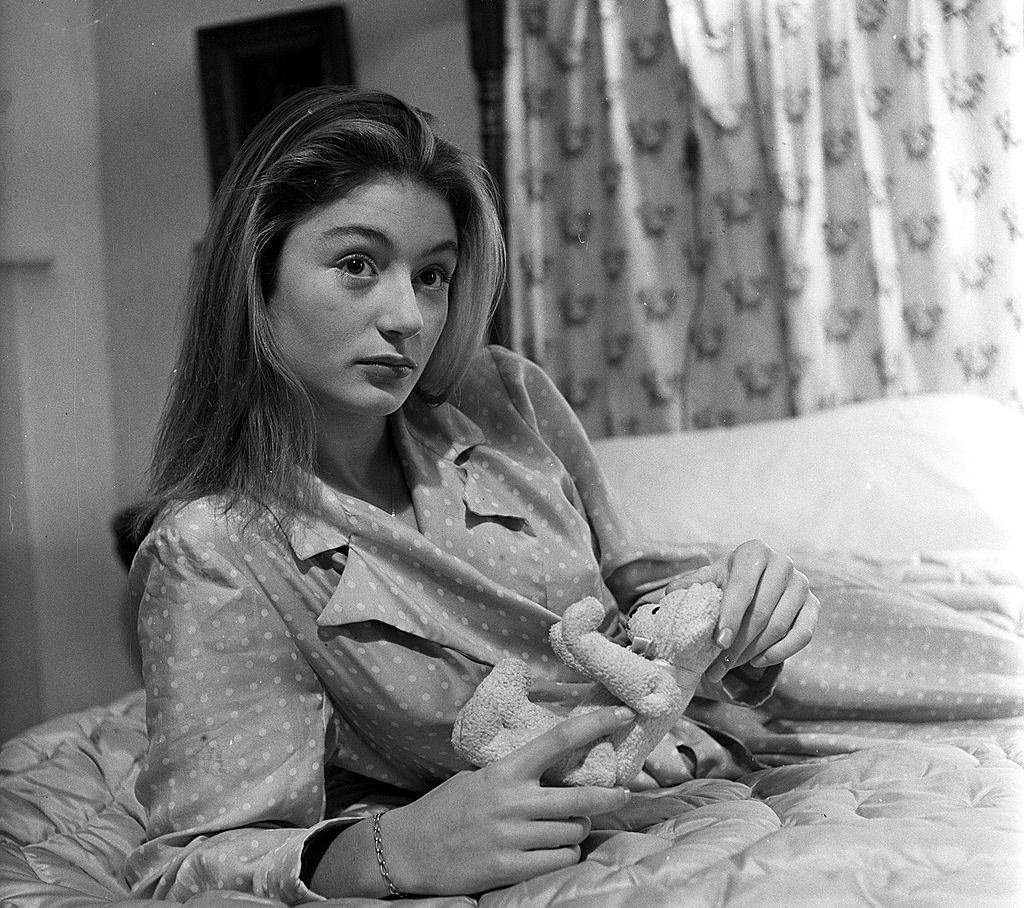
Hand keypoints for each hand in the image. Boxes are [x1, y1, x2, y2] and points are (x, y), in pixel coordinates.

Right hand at [383, 706, 634, 894]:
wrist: (407, 849)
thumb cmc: (445, 809)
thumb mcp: (477, 779)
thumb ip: (514, 775)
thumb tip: (554, 770)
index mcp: (504, 771)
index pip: (558, 740)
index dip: (595, 725)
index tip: (623, 714)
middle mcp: (512, 801)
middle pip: (580, 797)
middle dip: (610, 796)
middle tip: (624, 794)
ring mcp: (511, 837)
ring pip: (572, 832)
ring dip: (577, 830)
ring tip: (566, 828)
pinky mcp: (508, 868)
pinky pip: (559, 860)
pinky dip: (564, 855)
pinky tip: (553, 851)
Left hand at [666, 539, 818, 681]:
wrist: (759, 580)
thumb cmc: (730, 580)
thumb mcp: (711, 578)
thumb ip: (693, 585)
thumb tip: (672, 594)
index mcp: (755, 551)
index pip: (742, 588)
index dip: (729, 617)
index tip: (717, 643)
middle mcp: (783, 564)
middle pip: (760, 612)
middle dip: (737, 644)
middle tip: (716, 667)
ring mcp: (802, 585)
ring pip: (779, 626)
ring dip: (752, 652)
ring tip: (728, 668)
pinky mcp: (814, 606)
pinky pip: (802, 635)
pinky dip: (779, 653)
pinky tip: (757, 662)